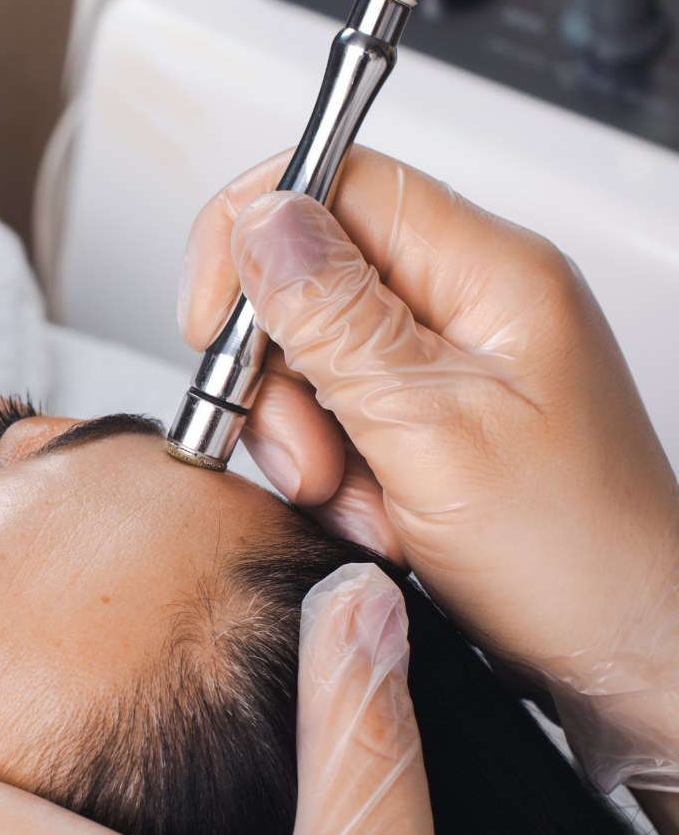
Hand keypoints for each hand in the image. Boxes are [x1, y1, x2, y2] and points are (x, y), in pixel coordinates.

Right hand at [179, 146, 678, 786]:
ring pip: (308, 354)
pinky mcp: (425, 413)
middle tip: (300, 448)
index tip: (211, 319)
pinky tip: (368, 512)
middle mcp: (465, 302)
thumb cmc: (576, 555)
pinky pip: (331, 413)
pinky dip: (328, 469)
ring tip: (348, 497)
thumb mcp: (433, 433)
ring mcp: (444, 360)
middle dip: (276, 371)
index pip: (337, 182)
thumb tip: (264, 222)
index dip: (253, 233)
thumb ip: (337, 322)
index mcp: (488, 272)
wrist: (621, 653)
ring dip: (302, 435)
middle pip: (309, 275)